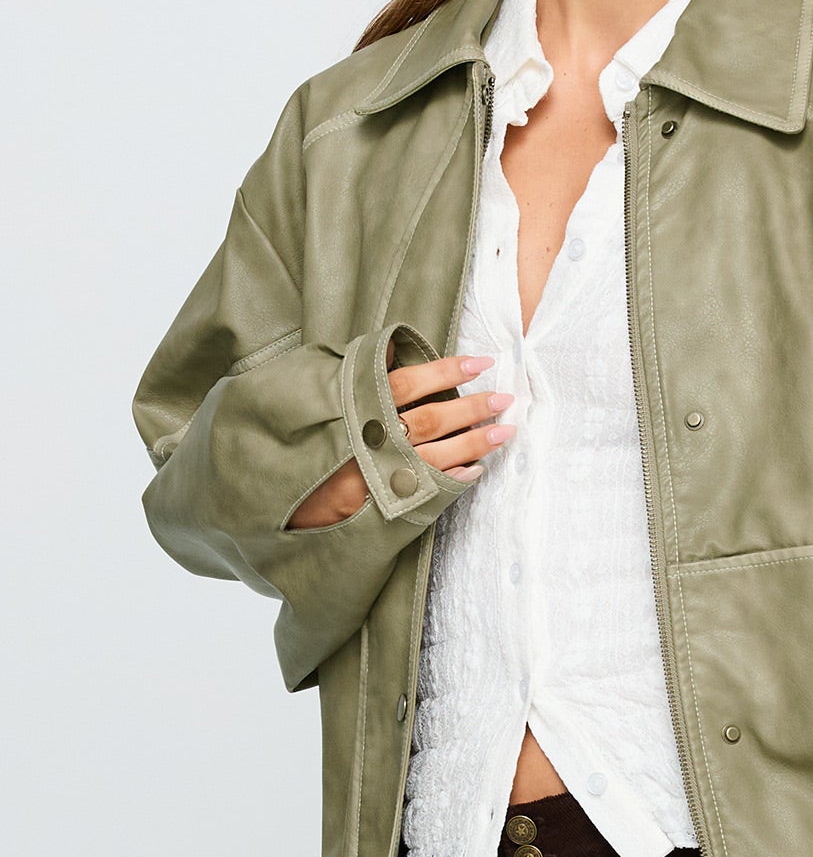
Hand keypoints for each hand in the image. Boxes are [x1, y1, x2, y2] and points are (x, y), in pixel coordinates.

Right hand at [285, 345, 514, 528]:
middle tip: (504, 398)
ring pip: (434, 458)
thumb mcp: (309, 395)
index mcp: (352, 409)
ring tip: (504, 431)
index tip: (479, 363)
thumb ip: (348, 371)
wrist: (265, 493)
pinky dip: (453, 481)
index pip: (407, 384)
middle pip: (429, 421)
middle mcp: (367, 443)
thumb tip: (389, 348)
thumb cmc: (290, 440)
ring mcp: (375, 478)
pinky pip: (425, 493)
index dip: (445, 372)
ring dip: (473, 444)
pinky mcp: (378, 508)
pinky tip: (476, 470)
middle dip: (470, 408)